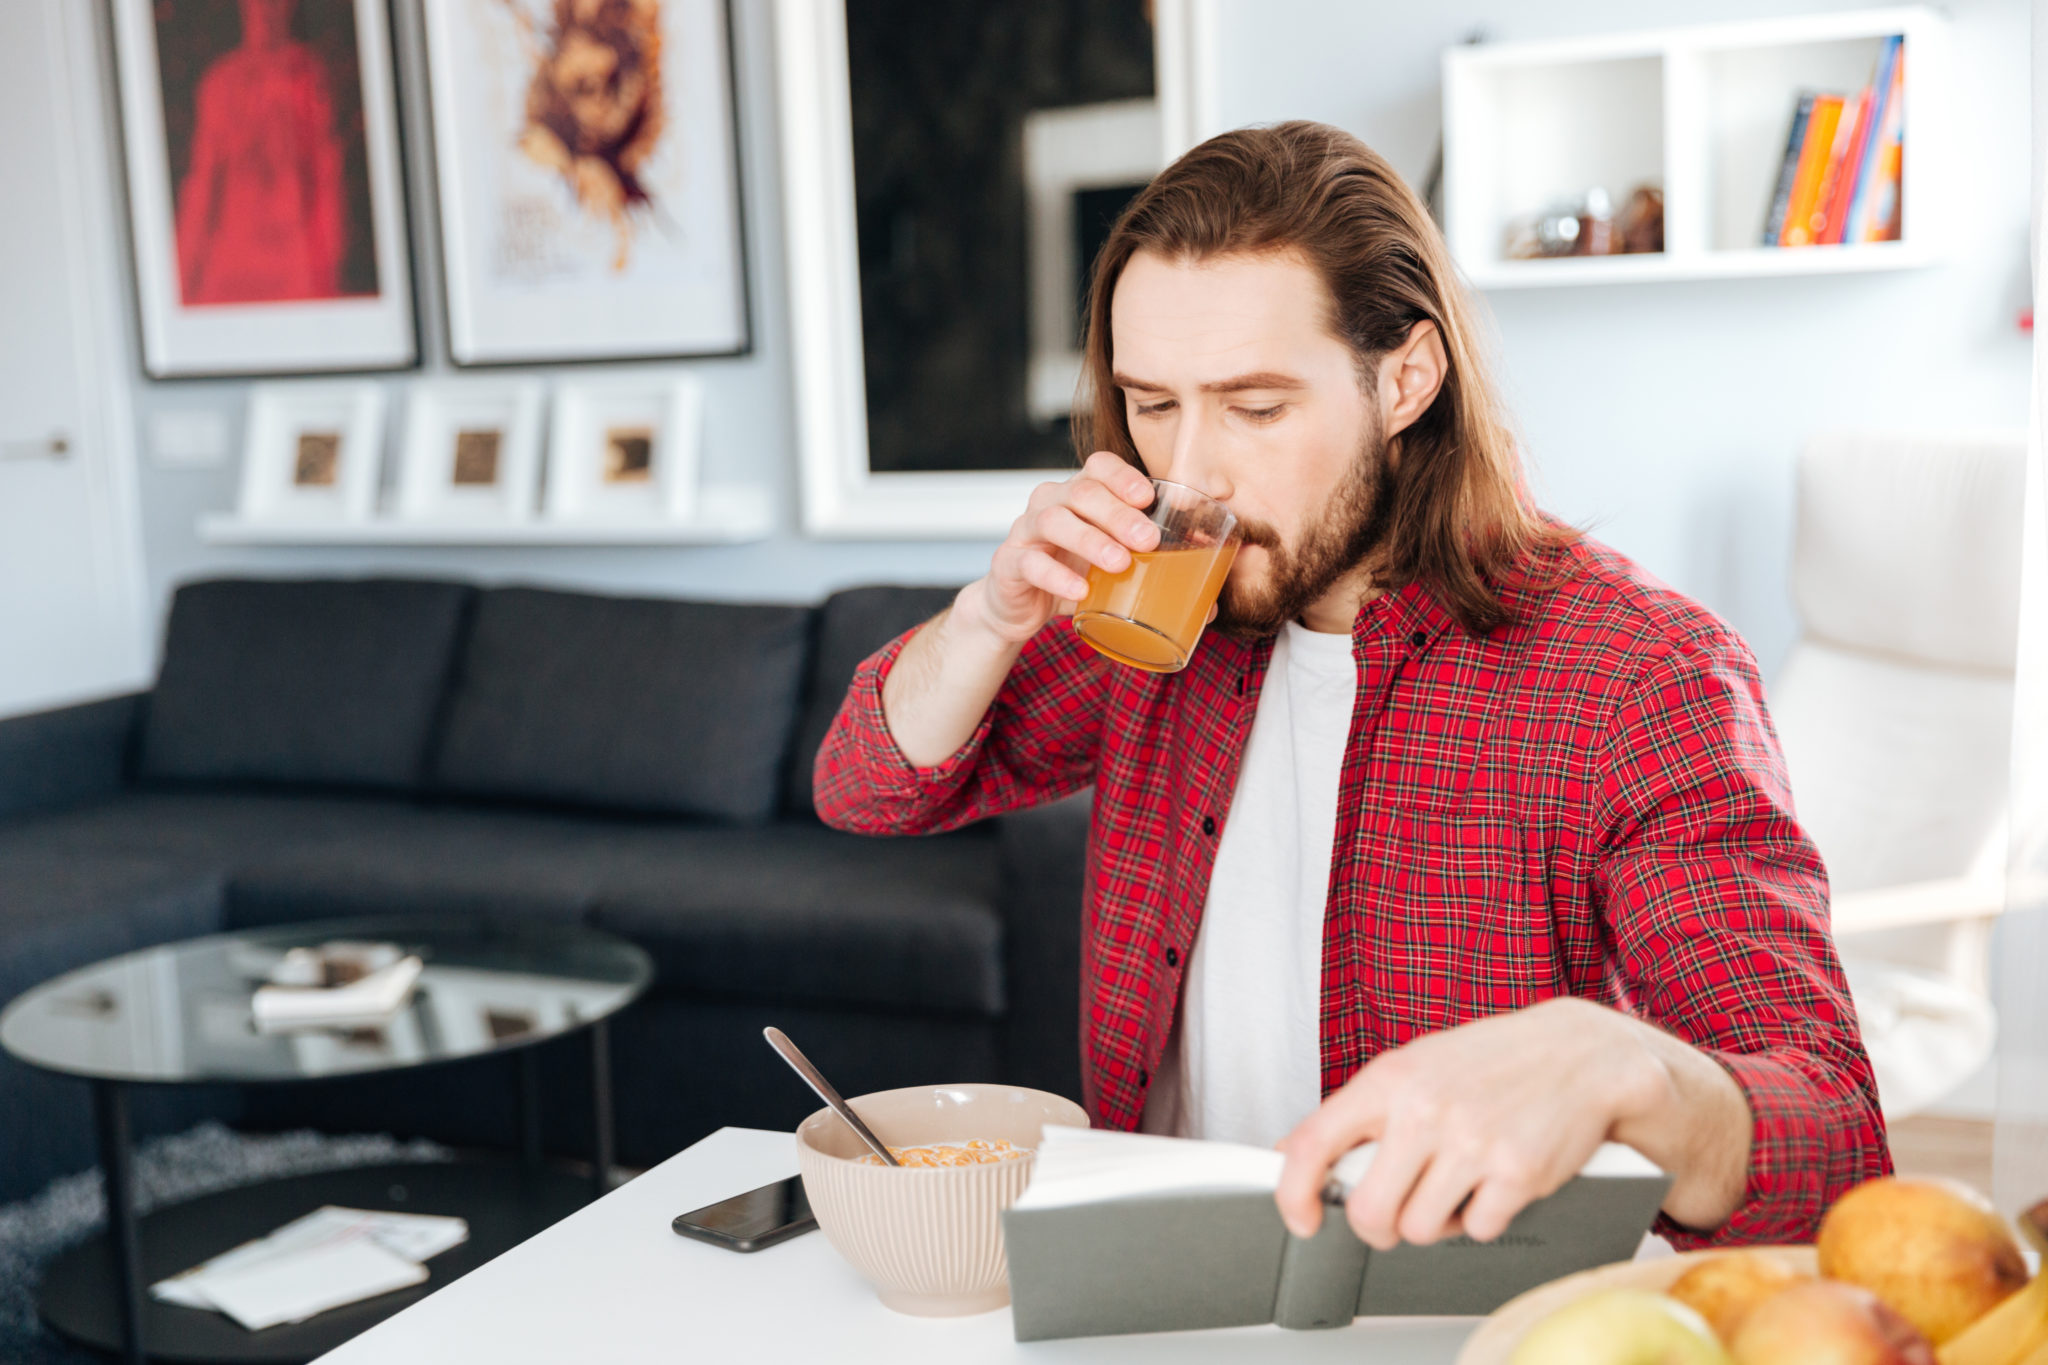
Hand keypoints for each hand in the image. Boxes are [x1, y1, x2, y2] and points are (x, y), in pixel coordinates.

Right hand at [966, 451, 1159, 644]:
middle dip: (1118, 513)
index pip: (1098, 466)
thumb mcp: (1112, 569)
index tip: (1149, 498)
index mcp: (1079, 495)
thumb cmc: (1073, 576)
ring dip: (1090, 540)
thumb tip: (1210, 605)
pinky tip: (1081, 589)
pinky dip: (1057, 576)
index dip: (1122, 476)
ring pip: (1054, 520)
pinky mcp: (1009, 564)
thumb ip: (1153, 575)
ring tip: (1120, 563)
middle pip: (1081, 491)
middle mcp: (1050, 503)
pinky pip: (1030, 563)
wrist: (1020, 607)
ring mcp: (1026, 531)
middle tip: (1149, 540)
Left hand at [1274, 998, 1750, 1248]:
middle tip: (1395, 1212)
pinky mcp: (1517, 1173)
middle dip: (1378, 1226)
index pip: (1314, 1144)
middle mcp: (1425, 1109)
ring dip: (1434, 1222)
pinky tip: (1492, 1184)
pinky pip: (1476, 1230)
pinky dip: (1482, 1219)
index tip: (1301, 1219)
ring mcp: (1472, 1143)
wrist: (1581, 1054)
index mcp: (1390, 1079)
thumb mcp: (1415, 1066)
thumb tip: (1293, 1150)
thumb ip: (1358, 1111)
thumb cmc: (1491, 1062)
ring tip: (1454, 1186)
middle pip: (1368, 1211)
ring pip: (1420, 1230)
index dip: (1294, 1193)